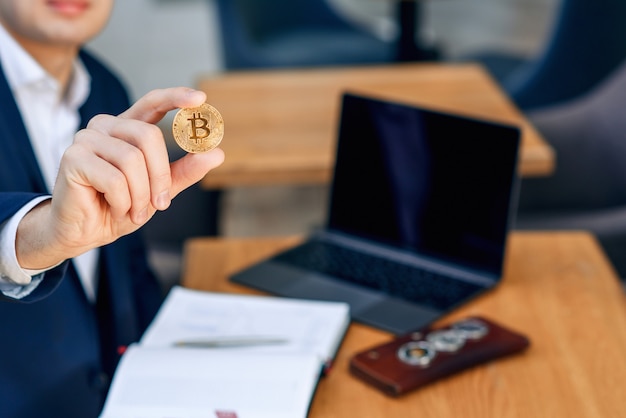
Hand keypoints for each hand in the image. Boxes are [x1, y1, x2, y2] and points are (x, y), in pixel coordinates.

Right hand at [16, 87, 224, 269]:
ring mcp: (86, 138)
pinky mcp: (73, 158)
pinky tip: (116, 209)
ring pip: (132, 160)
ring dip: (140, 195)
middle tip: (160, 203)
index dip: (175, 97)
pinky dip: (123, 202)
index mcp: (127, 128)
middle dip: (160, 176)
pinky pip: (114, 179)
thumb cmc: (120, 206)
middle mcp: (106, 126)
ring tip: (133, 211)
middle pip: (149, 136)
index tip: (201, 99)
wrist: (86, 232)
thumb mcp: (160, 190)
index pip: (152, 103)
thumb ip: (185, 171)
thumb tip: (217, 153)